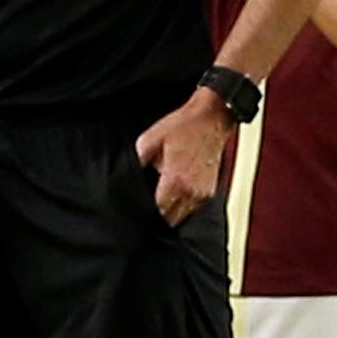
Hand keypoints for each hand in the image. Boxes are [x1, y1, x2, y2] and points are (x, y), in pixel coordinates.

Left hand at [136, 94, 234, 222]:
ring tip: (159, 202)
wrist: (211, 118)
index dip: (144, 214)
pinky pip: (192, 209)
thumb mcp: (149, 140)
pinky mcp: (210, 192)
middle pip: (170, 219)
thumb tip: (125, 178)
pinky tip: (174, 196)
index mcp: (175, 181)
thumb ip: (136, 163)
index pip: (157, 212)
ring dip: (170, 213)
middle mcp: (192, 191)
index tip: (135, 213)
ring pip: (182, 217)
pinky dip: (182, 207)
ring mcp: (203, 193)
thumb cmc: (184, 126)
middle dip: (157, 216)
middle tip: (144, 209)